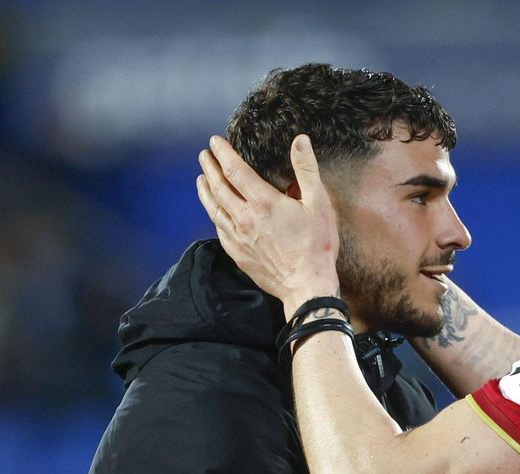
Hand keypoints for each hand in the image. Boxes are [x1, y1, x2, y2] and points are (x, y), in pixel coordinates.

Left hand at [196, 134, 340, 313]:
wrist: (306, 286)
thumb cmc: (316, 245)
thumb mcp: (319, 203)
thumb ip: (306, 170)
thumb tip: (300, 140)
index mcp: (263, 202)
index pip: (234, 170)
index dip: (223, 153)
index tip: (215, 142)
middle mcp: (245, 218)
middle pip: (218, 188)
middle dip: (209, 169)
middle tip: (203, 156)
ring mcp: (238, 238)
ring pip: (214, 209)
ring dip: (205, 191)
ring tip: (200, 179)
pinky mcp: (237, 254)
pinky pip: (219, 230)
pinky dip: (213, 215)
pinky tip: (213, 211)